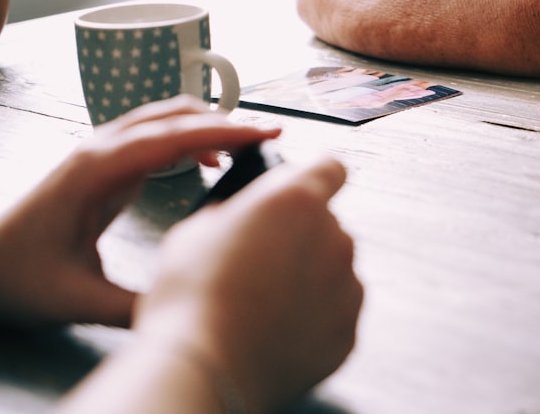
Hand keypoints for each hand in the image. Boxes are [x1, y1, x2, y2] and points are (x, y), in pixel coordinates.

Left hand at [0, 95, 281, 326]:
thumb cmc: (19, 278)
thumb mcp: (77, 299)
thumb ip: (136, 306)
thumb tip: (194, 305)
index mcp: (96, 171)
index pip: (172, 136)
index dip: (223, 132)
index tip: (266, 133)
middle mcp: (99, 150)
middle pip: (174, 115)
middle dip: (226, 121)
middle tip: (271, 138)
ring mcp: (101, 152)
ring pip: (166, 119)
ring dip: (209, 126)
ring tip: (249, 149)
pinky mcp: (106, 164)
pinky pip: (157, 135)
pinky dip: (191, 138)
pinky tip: (210, 161)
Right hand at [132, 154, 361, 411]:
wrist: (203, 371)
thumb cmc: (191, 300)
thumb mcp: (194, 232)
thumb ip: (232, 213)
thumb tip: (237, 217)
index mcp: (297, 200)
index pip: (331, 168)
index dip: (315, 176)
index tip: (303, 188)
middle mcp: (333, 237)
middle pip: (326, 224)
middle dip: (299, 236)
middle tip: (259, 261)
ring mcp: (347, 285)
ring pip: (333, 268)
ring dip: (309, 276)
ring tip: (263, 302)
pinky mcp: (348, 329)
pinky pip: (336, 310)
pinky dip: (314, 315)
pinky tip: (276, 327)